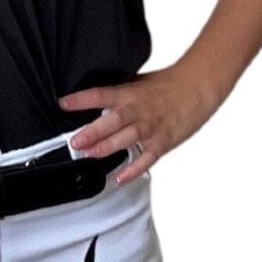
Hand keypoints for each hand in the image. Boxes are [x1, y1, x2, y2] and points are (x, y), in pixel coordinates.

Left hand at [56, 65, 222, 184]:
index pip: (101, 94)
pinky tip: (120, 178)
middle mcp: (138, 110)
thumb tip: (94, 100)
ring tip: (89, 156)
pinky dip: (134, 169)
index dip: (82, 99)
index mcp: (130, 93)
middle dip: (92, 132)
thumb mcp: (139, 83)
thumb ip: (118, 93)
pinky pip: (147, 158)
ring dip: (107, 147)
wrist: (198, 85)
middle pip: (113, 120)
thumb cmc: (169, 84)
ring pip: (127, 138)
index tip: (63, 104)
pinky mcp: (163, 141)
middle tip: (75, 141)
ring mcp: (151, 127)